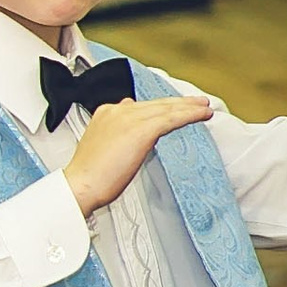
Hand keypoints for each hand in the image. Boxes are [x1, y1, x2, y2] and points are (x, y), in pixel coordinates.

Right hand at [63, 96, 213, 213]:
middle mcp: (117, 111)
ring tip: (204, 108)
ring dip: (189, 107)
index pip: (140, 105)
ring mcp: (129, 118)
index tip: (175, 107)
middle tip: (197, 102)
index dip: (162, 106)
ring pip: (166, 108)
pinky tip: (201, 115)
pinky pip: (172, 119)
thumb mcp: (103, 145)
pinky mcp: (142, 130)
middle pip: (156, 104)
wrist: (81, 184)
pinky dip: (189, 115)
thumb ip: (117, 133)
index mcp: (106, 113)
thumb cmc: (90, 174)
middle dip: (179, 102)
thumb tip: (131, 127)